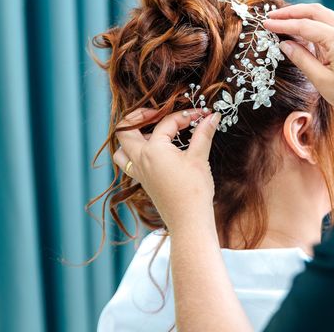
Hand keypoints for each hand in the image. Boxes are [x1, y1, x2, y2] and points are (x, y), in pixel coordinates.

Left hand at [113, 108, 220, 230]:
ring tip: (150, 132)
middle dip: (138, 117)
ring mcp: (139, 172)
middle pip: (125, 131)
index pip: (166, 123)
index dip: (184, 116)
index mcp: (153, 150)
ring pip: (121, 150)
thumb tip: (212, 116)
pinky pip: (129, 163)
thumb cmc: (194, 190)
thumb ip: (203, 133)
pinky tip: (154, 152)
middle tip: (157, 113)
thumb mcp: (199, 157)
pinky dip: (135, 153)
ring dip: (131, 137)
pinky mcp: (144, 182)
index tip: (200, 115)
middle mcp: (140, 159)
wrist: (189, 221)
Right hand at [264, 3, 333, 123]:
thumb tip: (284, 44)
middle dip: (291, 12)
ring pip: (323, 14)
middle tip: (272, 15)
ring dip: (302, 15)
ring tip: (283, 19)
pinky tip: (302, 29)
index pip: (305, 26)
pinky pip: (330, 23)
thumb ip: (301, 59)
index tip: (266, 23)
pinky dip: (314, 22)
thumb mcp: (321, 80)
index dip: (283, 24)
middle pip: (314, 11)